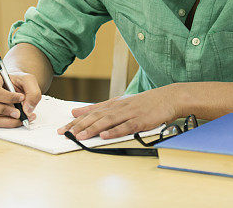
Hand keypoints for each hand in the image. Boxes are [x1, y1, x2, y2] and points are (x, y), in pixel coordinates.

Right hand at [0, 70, 41, 127]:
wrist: (16, 85)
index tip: (22, 98)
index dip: (8, 97)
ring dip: (8, 120)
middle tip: (19, 113)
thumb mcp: (28, 80)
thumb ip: (32, 92)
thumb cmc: (19, 81)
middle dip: (4, 110)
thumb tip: (27, 109)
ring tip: (22, 117)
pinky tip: (19, 120)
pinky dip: (9, 124)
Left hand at [56, 85, 180, 139]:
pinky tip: (104, 136)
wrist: (169, 97)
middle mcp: (119, 108)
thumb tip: (78, 110)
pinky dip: (114, 131)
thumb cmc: (146, 102)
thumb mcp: (121, 102)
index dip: (76, 120)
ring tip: (79, 136)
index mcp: (115, 104)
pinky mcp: (140, 121)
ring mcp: (130, 113)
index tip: (63, 127)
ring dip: (92, 129)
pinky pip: (125, 127)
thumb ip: (100, 107)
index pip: (91, 111)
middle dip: (79, 125)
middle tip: (65, 133)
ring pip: (107, 121)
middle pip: (96, 116)